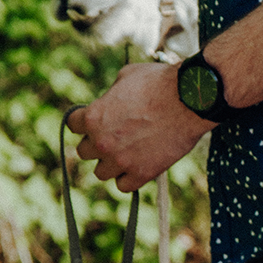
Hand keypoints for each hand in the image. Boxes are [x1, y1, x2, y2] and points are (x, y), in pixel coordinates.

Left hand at [68, 62, 210, 189]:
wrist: (190, 99)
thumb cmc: (160, 82)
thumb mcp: (127, 76)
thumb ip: (111, 94)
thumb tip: (110, 102)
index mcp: (94, 116)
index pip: (72, 125)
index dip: (84, 121)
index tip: (94, 121)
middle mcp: (102, 141)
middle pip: (84, 151)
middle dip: (97, 143)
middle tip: (115, 136)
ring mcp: (121, 160)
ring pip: (101, 173)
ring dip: (111, 163)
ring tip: (127, 153)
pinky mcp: (142, 173)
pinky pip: (123, 186)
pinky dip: (129, 178)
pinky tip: (139, 165)